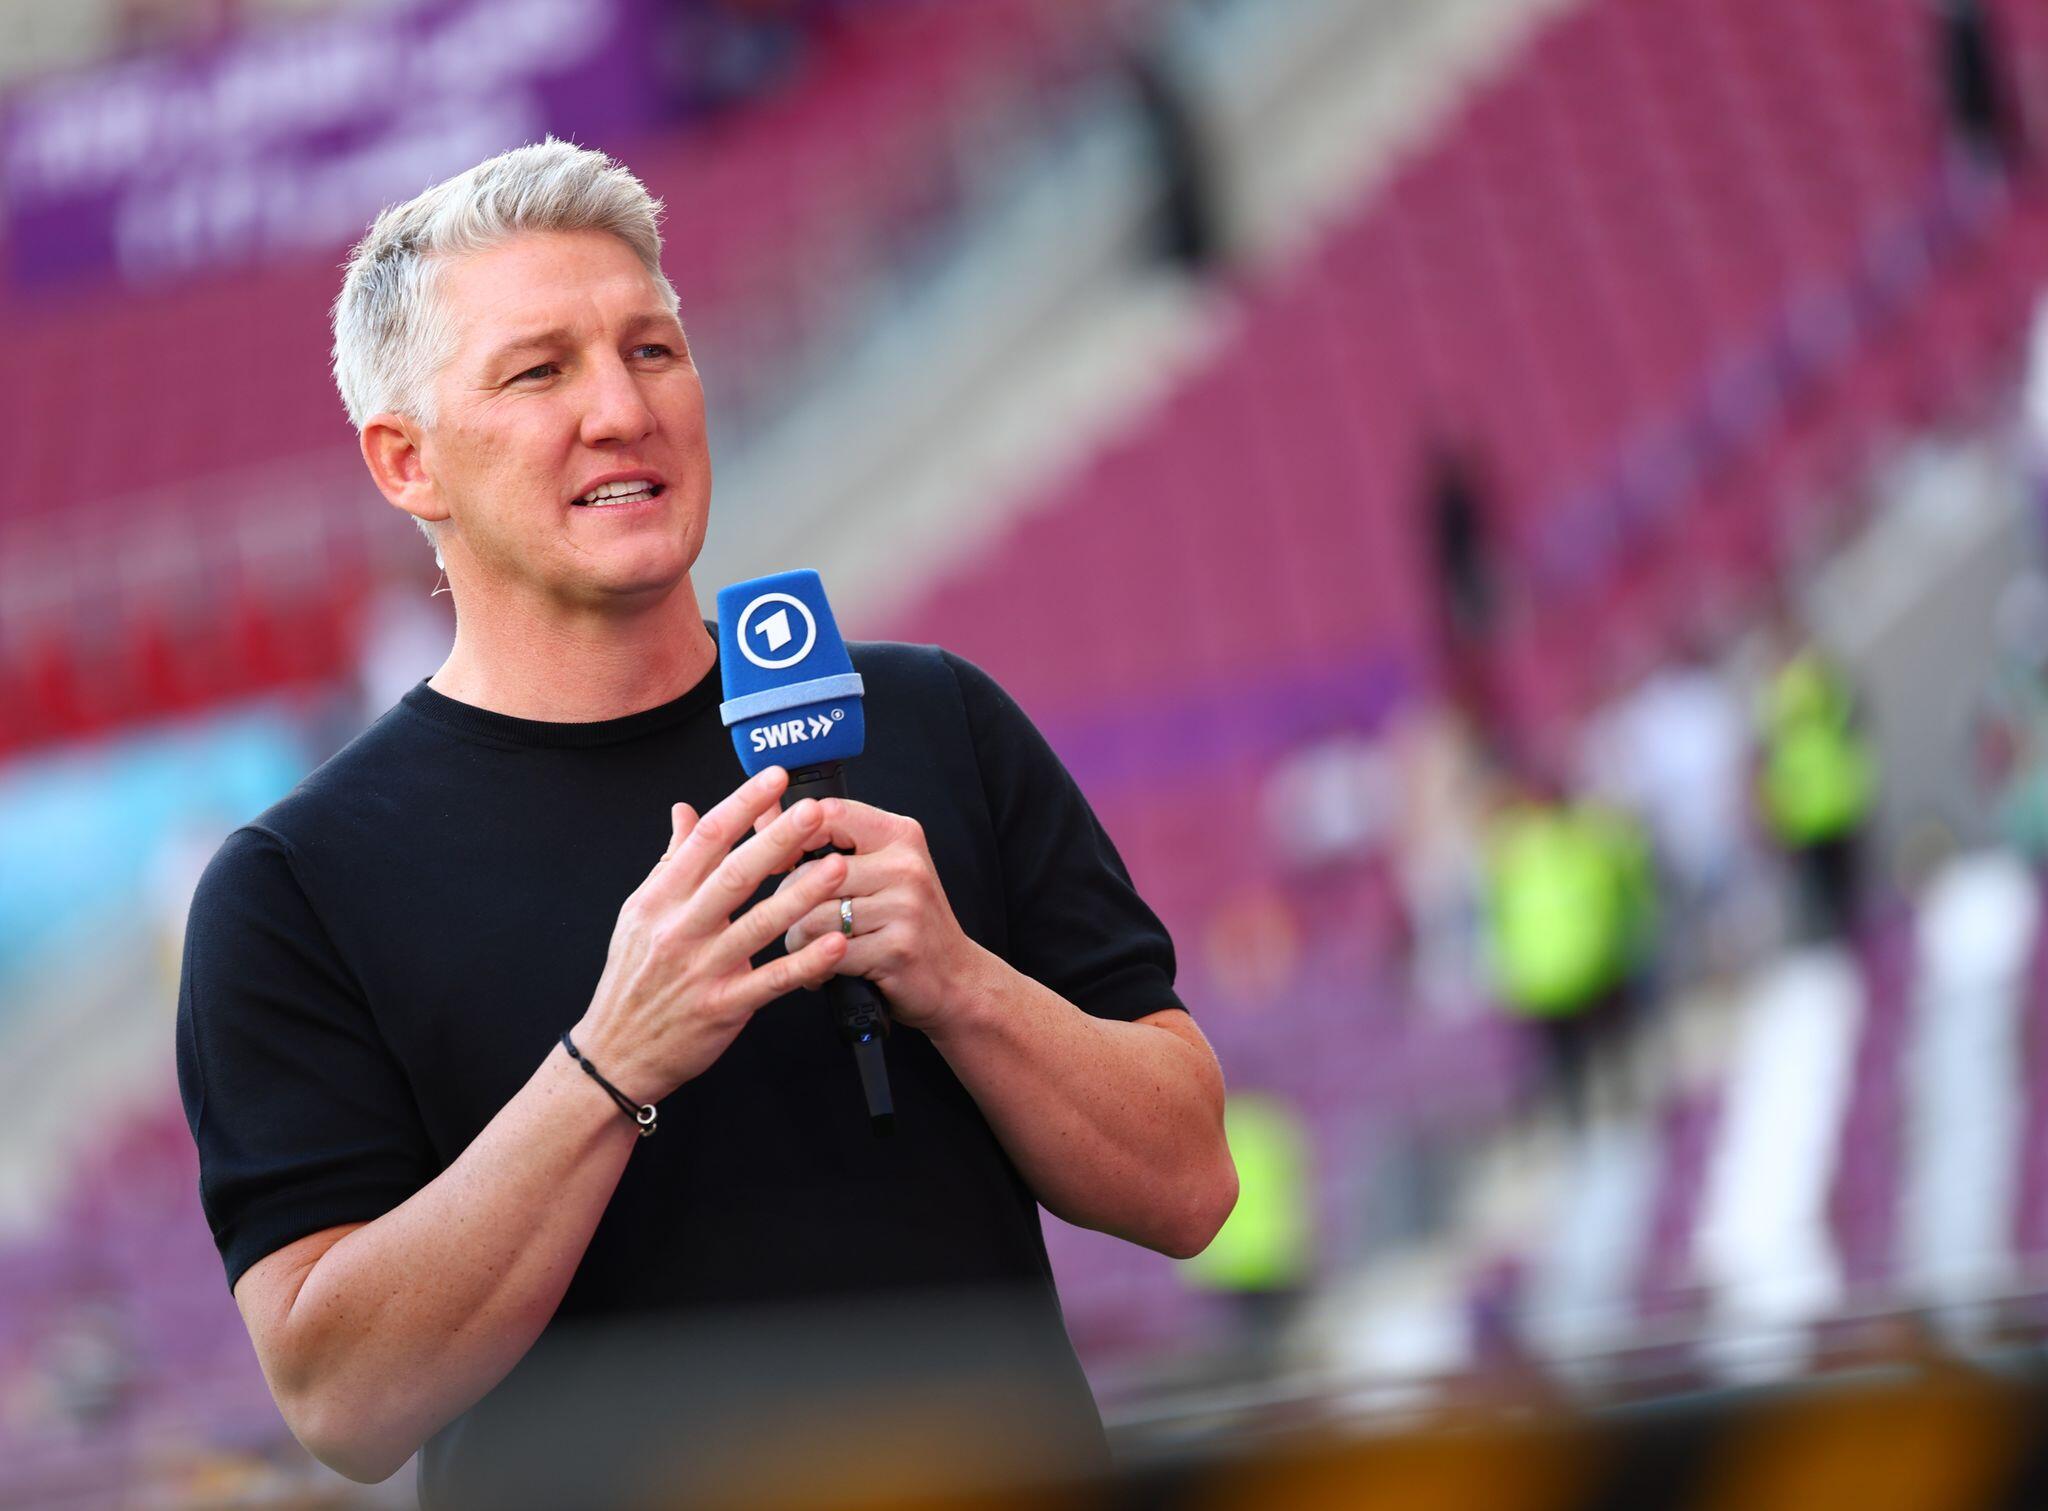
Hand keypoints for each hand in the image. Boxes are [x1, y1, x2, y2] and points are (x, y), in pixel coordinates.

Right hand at [571, 767, 848, 1101]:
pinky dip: (805, 962)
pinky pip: (771, 981)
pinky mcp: (722, 1008)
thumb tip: (685, 811)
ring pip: (758, 925)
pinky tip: (837, 942)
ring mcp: (701, 970)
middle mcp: (679, 929)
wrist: (615, 1053)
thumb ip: (670, 861)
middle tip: (816, 811)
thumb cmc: (633, 978)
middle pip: (735, 874)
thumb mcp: (639, 913)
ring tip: (836, 867)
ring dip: (800, 894)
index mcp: (660, 899)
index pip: (705, 840)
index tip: (775, 778)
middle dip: (778, 839)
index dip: (742, 805)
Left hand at [761, 797, 982, 1031]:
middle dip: (789, 903)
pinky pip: (830, 953)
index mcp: (899, 835)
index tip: (778, 860)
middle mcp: (905, 866)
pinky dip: (814, 968)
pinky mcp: (896, 949)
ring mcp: (904, 907)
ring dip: (798, 940)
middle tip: (793, 920)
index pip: (829, 813)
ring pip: (814, 915)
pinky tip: (820, 971)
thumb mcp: (881, 869)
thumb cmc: (906, 922)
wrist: (955, 978)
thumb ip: (831, 842)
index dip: (791, 835)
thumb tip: (764, 813)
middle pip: (813, 872)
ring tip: (805, 949)